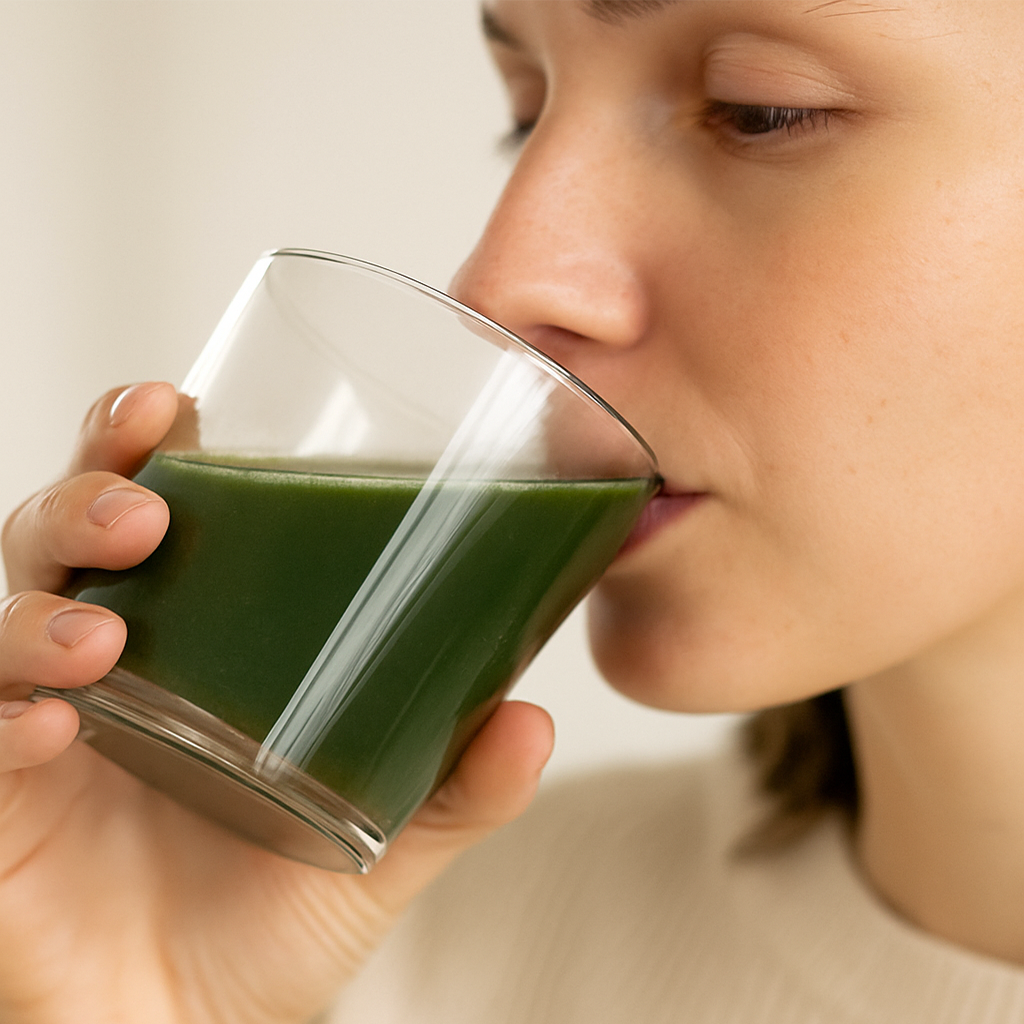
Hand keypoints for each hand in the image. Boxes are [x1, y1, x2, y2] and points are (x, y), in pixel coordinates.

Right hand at [0, 383, 553, 1023]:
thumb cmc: (274, 914)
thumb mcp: (383, 835)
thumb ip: (457, 783)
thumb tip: (534, 718)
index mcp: (193, 638)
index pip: (153, 508)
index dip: (146, 445)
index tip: (175, 403)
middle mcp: (109, 662)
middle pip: (64, 534)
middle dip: (89, 495)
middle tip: (147, 507)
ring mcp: (44, 727)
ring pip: (9, 617)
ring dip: (45, 609)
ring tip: (104, 633)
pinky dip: (5, 714)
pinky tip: (59, 720)